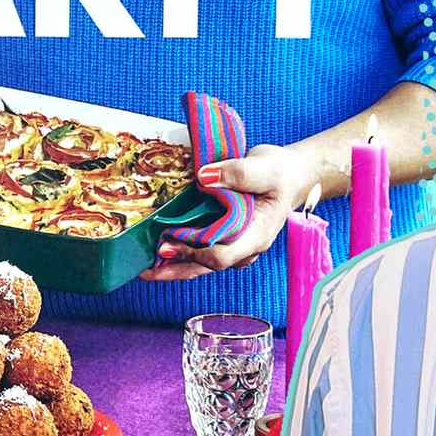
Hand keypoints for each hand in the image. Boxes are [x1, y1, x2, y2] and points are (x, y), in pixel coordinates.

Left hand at [139, 144, 318, 282]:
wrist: (290, 175)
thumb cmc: (282, 173)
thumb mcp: (266, 167)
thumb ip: (238, 172)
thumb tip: (203, 177)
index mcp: (256, 235)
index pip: (223, 255)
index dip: (195, 252)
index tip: (170, 241)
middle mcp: (244, 246)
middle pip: (207, 267)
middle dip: (176, 268)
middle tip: (145, 268)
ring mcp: (234, 244)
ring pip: (202, 263)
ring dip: (174, 265)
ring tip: (144, 266)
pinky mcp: (225, 236)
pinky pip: (201, 250)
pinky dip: (181, 251)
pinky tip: (159, 248)